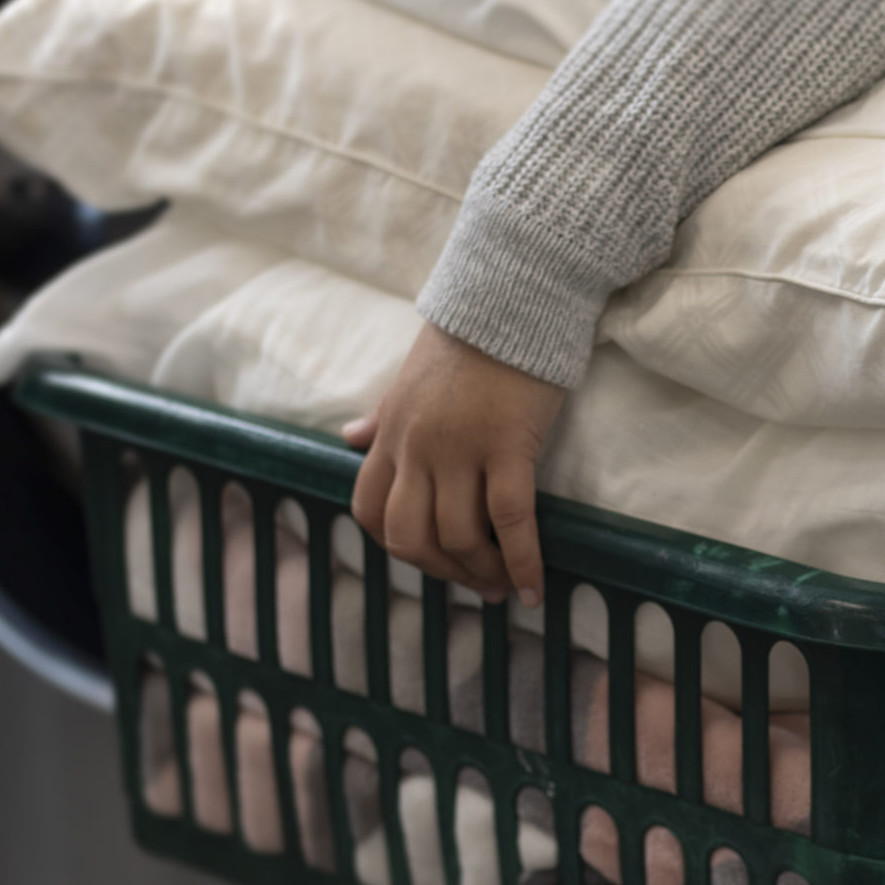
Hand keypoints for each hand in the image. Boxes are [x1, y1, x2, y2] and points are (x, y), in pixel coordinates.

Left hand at [345, 322, 567, 605]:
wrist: (510, 297)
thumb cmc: (466, 337)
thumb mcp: (408, 379)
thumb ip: (382, 417)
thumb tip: (349, 437)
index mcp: (392, 433)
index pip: (369, 509)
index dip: (397, 547)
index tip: (431, 559)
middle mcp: (417, 447)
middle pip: (410, 536)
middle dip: (441, 571)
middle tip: (474, 584)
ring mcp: (459, 449)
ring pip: (457, 536)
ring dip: (483, 573)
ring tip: (505, 587)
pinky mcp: (507, 445)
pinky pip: (509, 520)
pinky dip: (521, 562)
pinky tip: (534, 586)